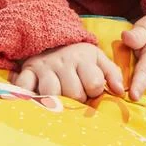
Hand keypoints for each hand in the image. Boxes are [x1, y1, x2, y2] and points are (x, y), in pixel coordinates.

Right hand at [10, 42, 124, 102]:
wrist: (50, 41)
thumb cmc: (78, 57)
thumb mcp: (98, 59)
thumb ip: (112, 74)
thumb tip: (121, 92)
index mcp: (83, 58)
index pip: (94, 82)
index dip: (95, 92)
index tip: (92, 93)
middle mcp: (63, 62)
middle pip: (73, 92)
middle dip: (77, 101)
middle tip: (75, 100)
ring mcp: (44, 67)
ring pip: (51, 92)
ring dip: (56, 103)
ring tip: (60, 105)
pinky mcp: (27, 72)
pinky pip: (25, 87)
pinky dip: (28, 97)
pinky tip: (34, 103)